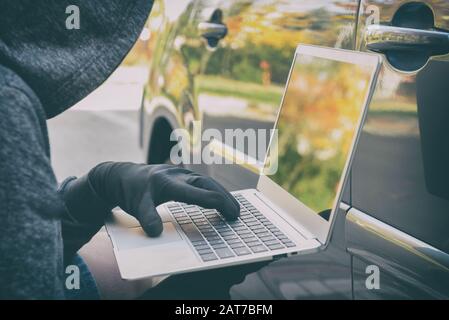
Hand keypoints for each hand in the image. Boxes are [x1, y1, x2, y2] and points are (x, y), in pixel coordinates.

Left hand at [64, 162, 239, 236]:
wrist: (122, 175)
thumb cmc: (131, 190)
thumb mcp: (136, 205)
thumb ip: (147, 218)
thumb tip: (156, 233)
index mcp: (171, 183)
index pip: (201, 193)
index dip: (219, 204)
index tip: (231, 216)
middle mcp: (180, 176)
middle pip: (209, 185)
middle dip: (226, 199)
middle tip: (238, 214)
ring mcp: (182, 174)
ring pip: (208, 183)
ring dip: (222, 194)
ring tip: (234, 208)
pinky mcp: (182, 176)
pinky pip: (203, 183)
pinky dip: (214, 192)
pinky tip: (219, 200)